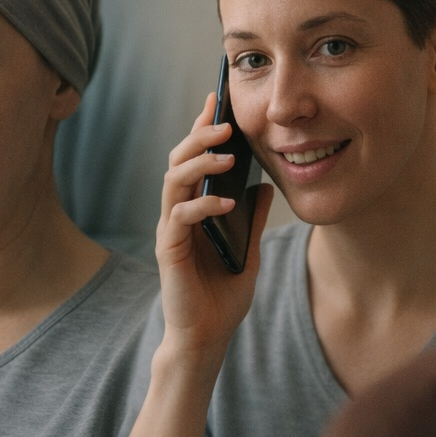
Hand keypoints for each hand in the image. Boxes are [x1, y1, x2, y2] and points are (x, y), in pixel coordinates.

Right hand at [155, 93, 273, 358]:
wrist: (207, 337)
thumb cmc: (223, 297)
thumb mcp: (248, 251)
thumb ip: (253, 219)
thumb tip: (266, 187)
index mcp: (195, 209)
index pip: (194, 159)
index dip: (203, 128)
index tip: (217, 99)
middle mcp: (178, 214)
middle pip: (178, 161)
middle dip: (199, 136)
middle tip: (223, 120)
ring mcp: (171, 230)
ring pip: (173, 181)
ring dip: (199, 162)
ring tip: (227, 152)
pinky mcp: (169, 251)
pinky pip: (180, 218)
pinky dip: (202, 205)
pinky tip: (225, 200)